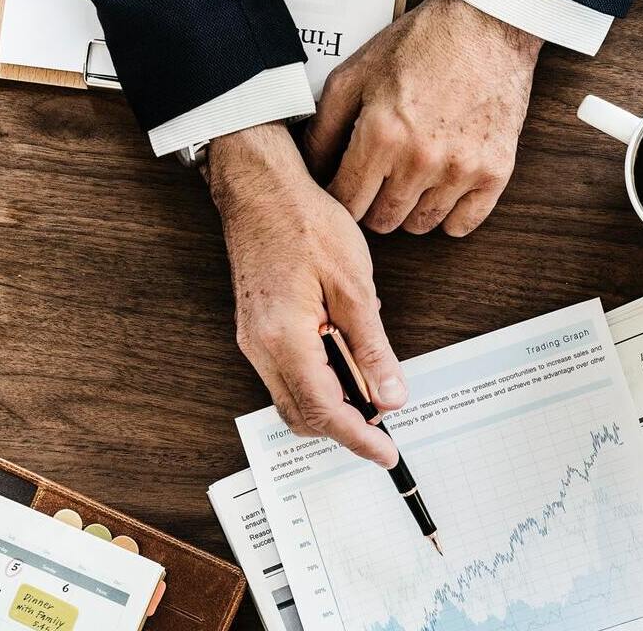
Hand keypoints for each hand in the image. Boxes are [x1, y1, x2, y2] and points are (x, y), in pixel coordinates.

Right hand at [208, 123, 406, 466]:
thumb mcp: (355, 286)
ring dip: (332, 403)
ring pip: (292, 398)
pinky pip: (287, 374)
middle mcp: (259, 347)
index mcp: (283, 338)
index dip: (358, 438)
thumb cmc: (305, 223)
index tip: (385, 453)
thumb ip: (372, 348)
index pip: (323, 411)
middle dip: (344, 427)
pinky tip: (346, 359)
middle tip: (385, 419)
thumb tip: (389, 395)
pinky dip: (319, 380)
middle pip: (302, 415)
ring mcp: (253, 340)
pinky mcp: (256, 329)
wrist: (262, 189)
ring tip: (371, 386)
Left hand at [304, 0, 542, 236]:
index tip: (345, 188)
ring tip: (410, 180)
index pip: (346, 202)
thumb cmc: (421, 43)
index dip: (339, 199)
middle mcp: (420, 158)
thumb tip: (310, 169)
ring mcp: (461, 169)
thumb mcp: (356, 74)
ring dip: (409, 210)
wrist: (487, 24)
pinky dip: (449, 215)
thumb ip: (324, 126)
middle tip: (377, 181)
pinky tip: (441, 189)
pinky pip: (462, 224)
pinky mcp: (495, 171)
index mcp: (381, 133)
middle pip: (382, 221)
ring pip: (420, 226)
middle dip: (372, 206)